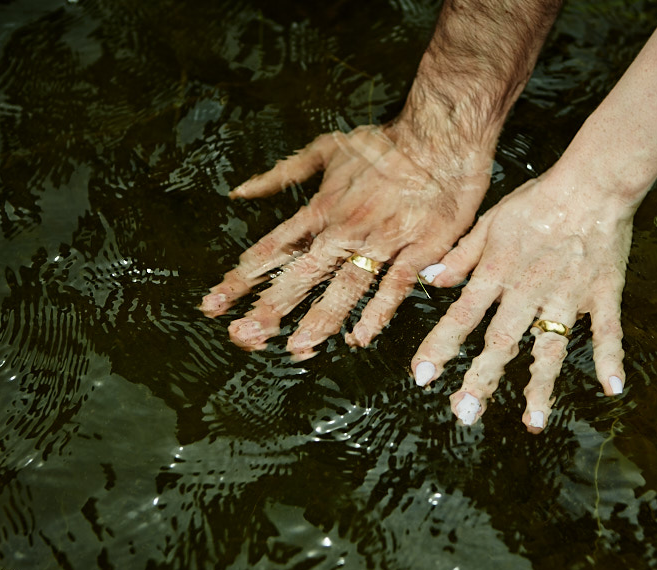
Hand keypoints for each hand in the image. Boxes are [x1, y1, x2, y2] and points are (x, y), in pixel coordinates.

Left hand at [200, 124, 491, 355]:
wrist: (441, 136)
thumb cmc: (386, 144)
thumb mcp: (326, 149)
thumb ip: (282, 172)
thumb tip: (240, 192)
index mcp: (322, 209)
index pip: (274, 249)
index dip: (242, 278)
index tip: (215, 302)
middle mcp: (345, 229)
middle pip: (301, 273)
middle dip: (270, 306)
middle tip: (243, 335)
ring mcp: (381, 241)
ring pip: (345, 285)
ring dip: (320, 317)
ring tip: (297, 347)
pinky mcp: (417, 249)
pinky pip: (394, 285)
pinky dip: (377, 311)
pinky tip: (360, 337)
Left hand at [410, 169, 635, 432]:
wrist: (591, 183)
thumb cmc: (537, 200)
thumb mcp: (488, 222)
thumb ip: (460, 256)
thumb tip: (429, 279)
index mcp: (498, 274)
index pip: (462, 316)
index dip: (440, 347)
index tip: (421, 376)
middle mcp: (528, 291)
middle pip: (501, 342)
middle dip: (481, 379)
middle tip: (465, 414)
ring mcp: (568, 296)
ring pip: (550, 348)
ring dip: (541, 387)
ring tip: (533, 423)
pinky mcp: (603, 295)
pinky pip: (608, 331)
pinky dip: (611, 359)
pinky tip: (612, 389)